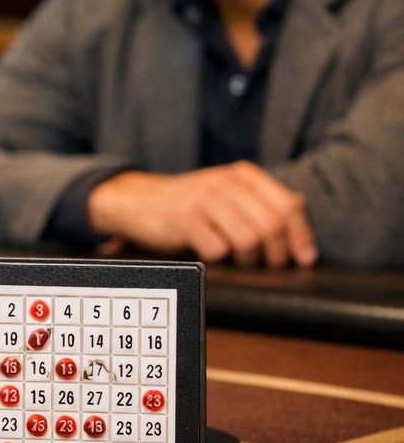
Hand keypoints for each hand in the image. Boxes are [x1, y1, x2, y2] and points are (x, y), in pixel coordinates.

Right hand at [87, 163, 317, 267]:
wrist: (138, 201)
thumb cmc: (189, 204)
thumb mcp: (227, 193)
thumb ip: (261, 200)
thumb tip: (301, 215)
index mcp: (243, 175)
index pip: (288, 206)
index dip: (301, 236)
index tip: (304, 258)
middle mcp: (225, 182)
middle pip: (272, 226)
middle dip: (277, 254)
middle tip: (270, 267)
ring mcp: (204, 199)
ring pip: (249, 240)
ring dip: (250, 261)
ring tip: (242, 264)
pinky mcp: (184, 219)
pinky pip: (218, 250)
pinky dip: (220, 261)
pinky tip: (213, 258)